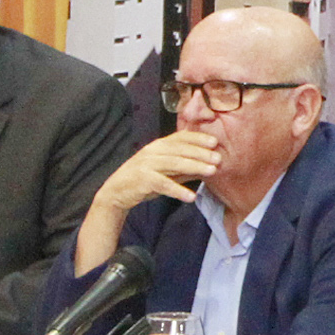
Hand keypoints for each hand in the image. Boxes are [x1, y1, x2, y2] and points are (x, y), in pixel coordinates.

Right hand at [97, 131, 220, 219]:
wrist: (116, 192)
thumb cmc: (144, 180)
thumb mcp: (166, 171)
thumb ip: (184, 168)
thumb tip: (208, 167)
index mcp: (158, 146)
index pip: (180, 138)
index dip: (197, 138)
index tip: (214, 142)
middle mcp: (152, 151)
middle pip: (180, 149)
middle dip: (200, 153)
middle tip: (218, 158)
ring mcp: (146, 165)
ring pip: (174, 163)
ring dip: (194, 166)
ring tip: (212, 171)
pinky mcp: (142, 180)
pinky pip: (163, 184)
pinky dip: (178, 190)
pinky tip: (191, 196)